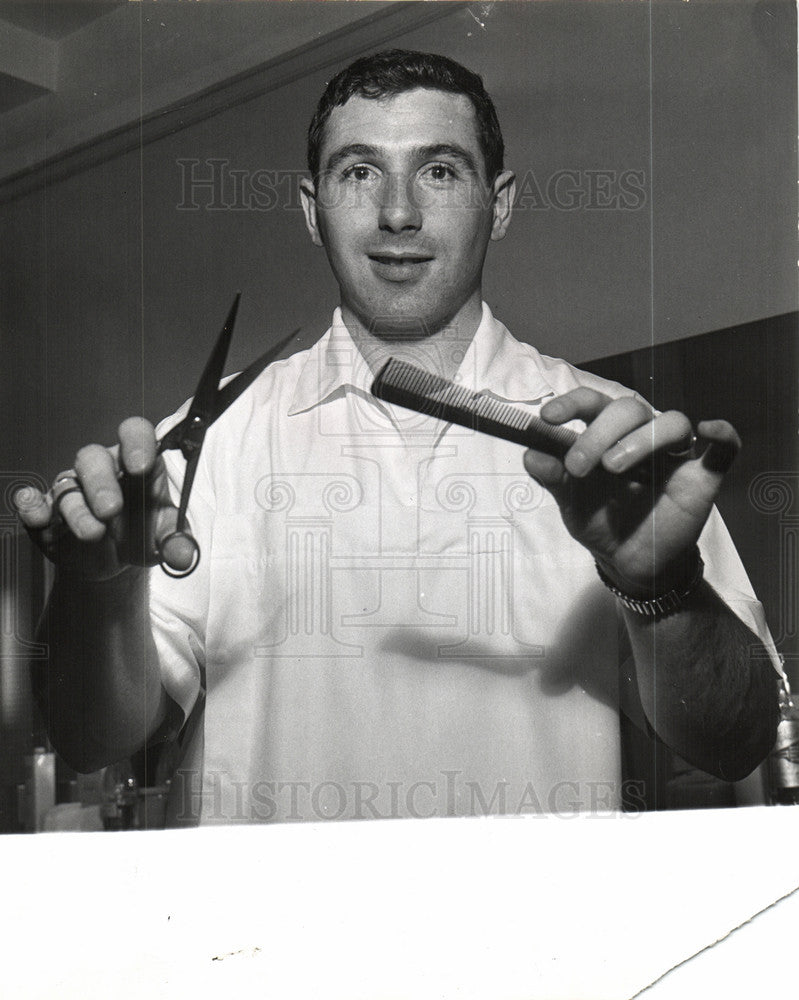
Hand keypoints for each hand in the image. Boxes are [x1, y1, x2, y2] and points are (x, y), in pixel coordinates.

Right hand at [13, 417, 181, 581]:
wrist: (114, 563)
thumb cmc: (142, 536)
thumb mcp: (164, 539)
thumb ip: (177, 542)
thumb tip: (184, 556)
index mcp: (136, 464)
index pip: (135, 434)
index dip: (137, 442)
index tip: (142, 465)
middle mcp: (102, 470)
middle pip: (93, 458)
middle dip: (101, 482)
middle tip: (111, 509)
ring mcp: (72, 489)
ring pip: (67, 487)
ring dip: (78, 510)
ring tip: (94, 533)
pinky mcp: (48, 512)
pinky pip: (33, 503)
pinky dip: (32, 508)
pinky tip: (39, 516)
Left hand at [522, 388, 739, 593]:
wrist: (629, 562)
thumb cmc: (602, 521)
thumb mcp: (571, 503)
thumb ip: (554, 478)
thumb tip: (532, 455)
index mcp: (608, 434)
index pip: (594, 404)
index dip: (572, 403)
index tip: (548, 417)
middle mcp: (642, 435)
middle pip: (630, 409)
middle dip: (599, 432)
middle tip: (578, 467)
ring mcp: (674, 454)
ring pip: (671, 422)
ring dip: (641, 439)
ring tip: (613, 467)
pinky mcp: (703, 477)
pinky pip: (723, 449)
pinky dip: (722, 435)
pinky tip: (709, 430)